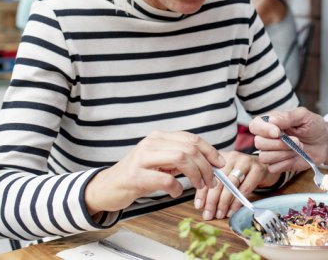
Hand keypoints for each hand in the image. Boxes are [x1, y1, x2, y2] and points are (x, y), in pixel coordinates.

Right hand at [84, 131, 224, 214]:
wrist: (107, 187)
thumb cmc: (138, 175)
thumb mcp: (160, 161)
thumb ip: (180, 158)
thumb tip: (209, 163)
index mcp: (159, 137)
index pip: (192, 138)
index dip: (210, 151)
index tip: (220, 164)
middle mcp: (151, 142)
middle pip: (189, 148)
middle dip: (206, 166)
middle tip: (211, 181)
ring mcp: (142, 158)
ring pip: (181, 158)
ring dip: (196, 174)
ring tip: (199, 186)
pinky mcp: (135, 175)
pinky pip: (166, 179)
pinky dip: (176, 187)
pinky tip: (176, 192)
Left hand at [193, 151, 280, 219]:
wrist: (265, 166)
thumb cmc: (242, 173)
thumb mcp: (227, 174)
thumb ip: (214, 185)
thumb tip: (202, 205)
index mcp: (220, 158)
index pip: (207, 176)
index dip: (202, 192)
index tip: (199, 207)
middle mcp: (232, 157)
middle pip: (218, 180)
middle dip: (212, 200)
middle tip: (208, 214)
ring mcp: (245, 162)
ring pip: (231, 184)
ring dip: (223, 202)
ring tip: (220, 214)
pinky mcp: (257, 169)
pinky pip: (245, 188)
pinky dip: (237, 202)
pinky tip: (232, 211)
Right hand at [249, 108, 327, 172]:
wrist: (325, 143)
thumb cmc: (313, 127)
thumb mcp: (304, 116)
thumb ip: (288, 116)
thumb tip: (272, 120)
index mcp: (271, 122)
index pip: (255, 125)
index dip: (264, 130)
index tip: (278, 132)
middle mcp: (268, 137)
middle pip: (259, 143)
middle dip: (279, 143)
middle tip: (297, 140)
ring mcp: (272, 152)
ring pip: (265, 157)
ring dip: (284, 153)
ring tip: (298, 147)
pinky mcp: (278, 164)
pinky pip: (273, 168)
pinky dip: (286, 163)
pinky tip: (295, 157)